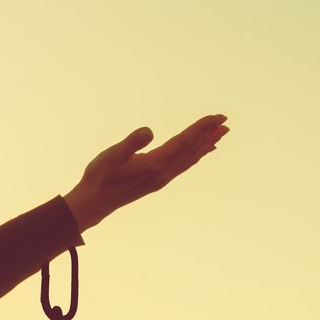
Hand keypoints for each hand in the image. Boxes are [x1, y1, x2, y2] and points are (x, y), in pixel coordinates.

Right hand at [67, 114, 229, 230]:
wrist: (94, 203)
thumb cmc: (99, 177)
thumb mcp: (110, 156)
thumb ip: (130, 143)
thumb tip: (148, 131)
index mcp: (155, 163)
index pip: (184, 141)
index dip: (200, 128)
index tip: (216, 116)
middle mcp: (163, 172)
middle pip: (193, 150)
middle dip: (209, 133)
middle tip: (225, 120)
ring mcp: (162, 178)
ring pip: (191, 158)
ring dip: (206, 144)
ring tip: (221, 133)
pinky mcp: (158, 181)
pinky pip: (184, 166)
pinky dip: (196, 156)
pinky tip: (201, 152)